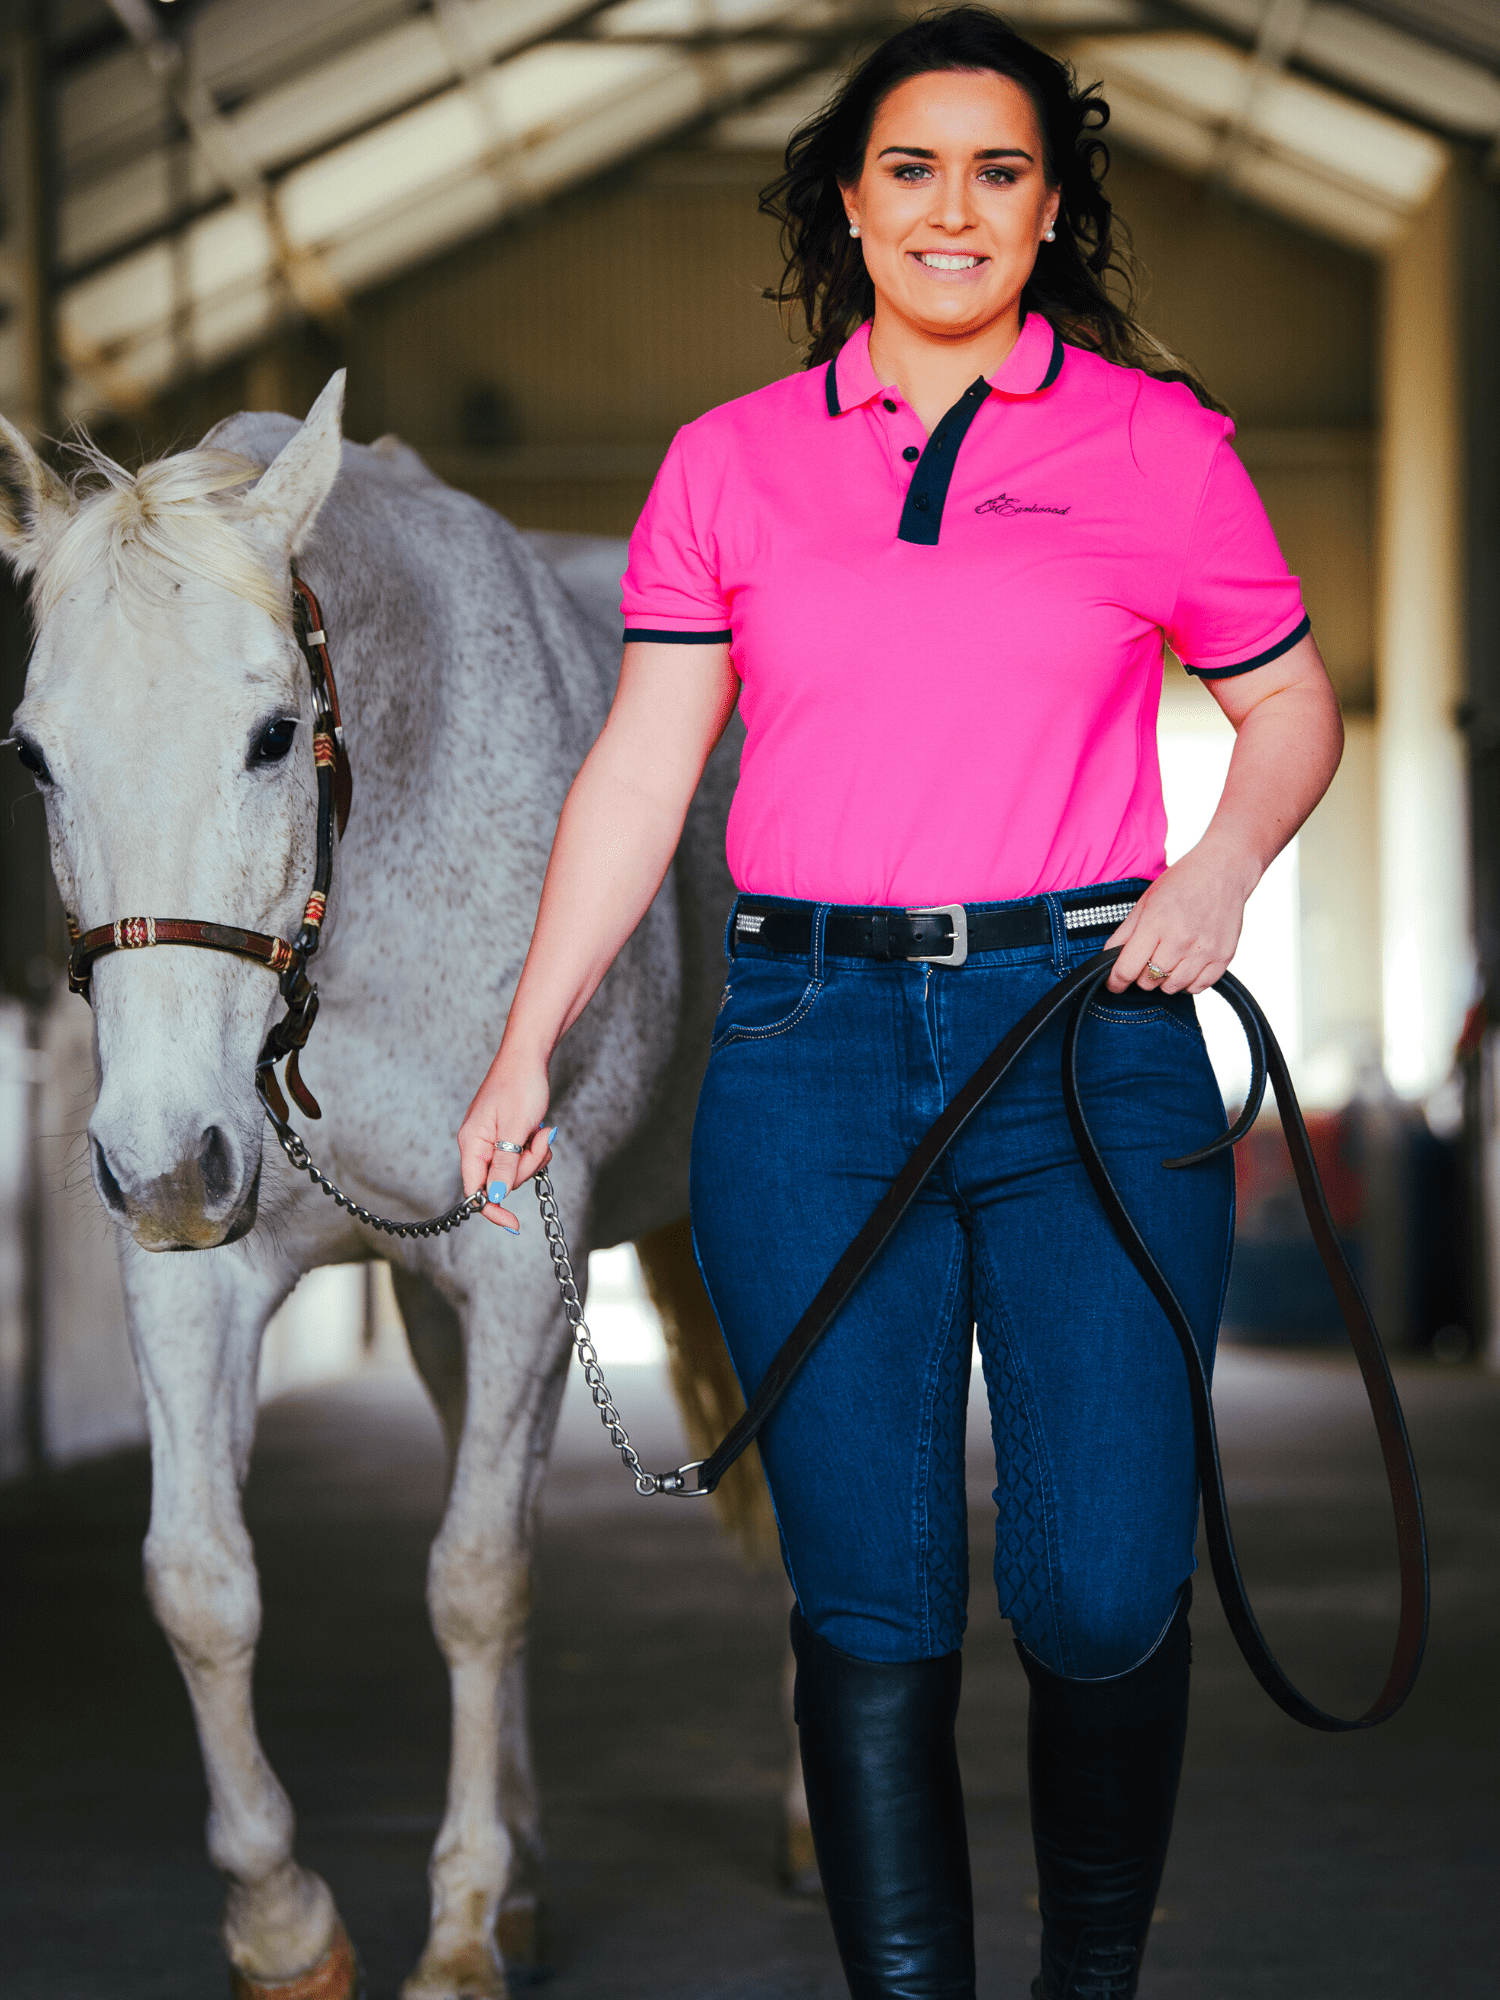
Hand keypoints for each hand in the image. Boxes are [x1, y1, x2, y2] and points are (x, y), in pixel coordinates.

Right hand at [457, 1053, 554, 1233]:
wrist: (528, 1057)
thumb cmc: (520, 1085)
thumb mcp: (515, 1128)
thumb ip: (504, 1164)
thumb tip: (494, 1197)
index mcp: (472, 1143)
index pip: (475, 1190)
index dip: (492, 1209)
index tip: (512, 1225)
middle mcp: (478, 1145)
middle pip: (501, 1182)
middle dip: (526, 1168)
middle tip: (539, 1142)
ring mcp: (492, 1142)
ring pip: (515, 1171)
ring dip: (534, 1157)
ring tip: (542, 1132)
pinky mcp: (506, 1138)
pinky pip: (522, 1157)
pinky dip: (535, 1149)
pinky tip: (541, 1131)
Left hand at [1105, 836, 1257, 995]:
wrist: (1223, 871)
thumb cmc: (1181, 883)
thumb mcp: (1145, 902)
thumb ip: (1124, 934)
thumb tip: (1108, 960)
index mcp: (1155, 924)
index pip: (1127, 969)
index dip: (1115, 982)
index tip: (1114, 984)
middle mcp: (1180, 940)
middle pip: (1148, 981)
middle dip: (1141, 974)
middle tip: (1147, 959)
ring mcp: (1204, 950)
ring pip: (1171, 988)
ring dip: (1164, 980)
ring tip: (1167, 961)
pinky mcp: (1223, 957)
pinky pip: (1198, 987)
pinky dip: (1187, 982)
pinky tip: (1185, 966)